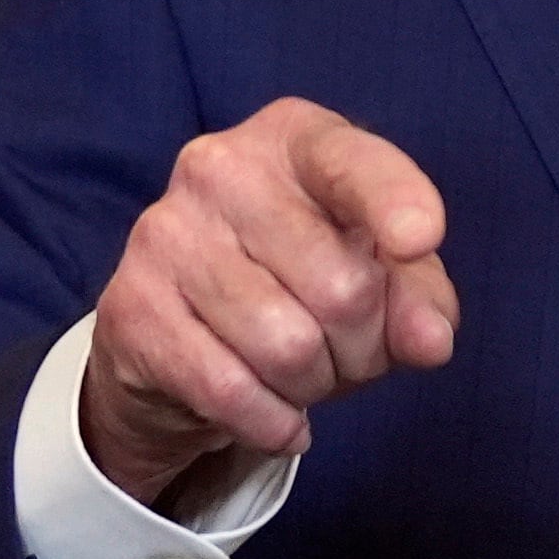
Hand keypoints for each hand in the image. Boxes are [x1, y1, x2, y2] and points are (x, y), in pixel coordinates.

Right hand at [80, 97, 458, 510]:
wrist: (178, 333)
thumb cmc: (301, 283)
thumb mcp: (378, 275)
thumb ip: (418, 298)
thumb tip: (430, 341)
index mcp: (294, 137)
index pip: (352, 163)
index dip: (395, 201)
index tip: (420, 240)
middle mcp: (220, 167)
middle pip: (340, 287)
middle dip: (364, 346)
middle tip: (346, 350)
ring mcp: (165, 233)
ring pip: (288, 347)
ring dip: (315, 385)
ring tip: (303, 372)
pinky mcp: (129, 307)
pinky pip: (230, 390)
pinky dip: (272, 421)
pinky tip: (278, 415)